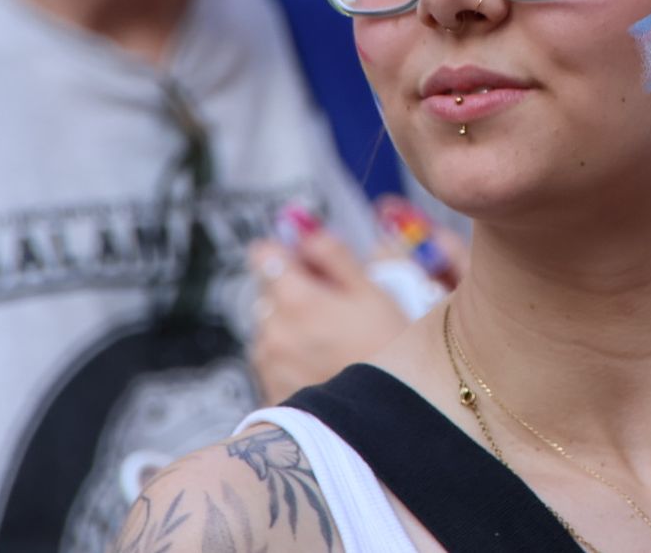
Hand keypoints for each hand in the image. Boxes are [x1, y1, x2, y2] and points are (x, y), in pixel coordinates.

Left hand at [247, 229, 409, 404]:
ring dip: (292, 324)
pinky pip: (272, 357)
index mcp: (295, 298)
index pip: (264, 253)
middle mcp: (272, 329)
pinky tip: (323, 364)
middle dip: (295, 291)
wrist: (385, 419)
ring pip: (271, 324)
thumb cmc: (386, 352)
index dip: (288, 253)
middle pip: (269, 290)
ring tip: (332, 342)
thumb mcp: (371, 293)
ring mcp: (267, 362)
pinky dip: (291, 355)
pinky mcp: (268, 387)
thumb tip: (305, 232)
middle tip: (335, 309)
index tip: (309, 263)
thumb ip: (332, 254)